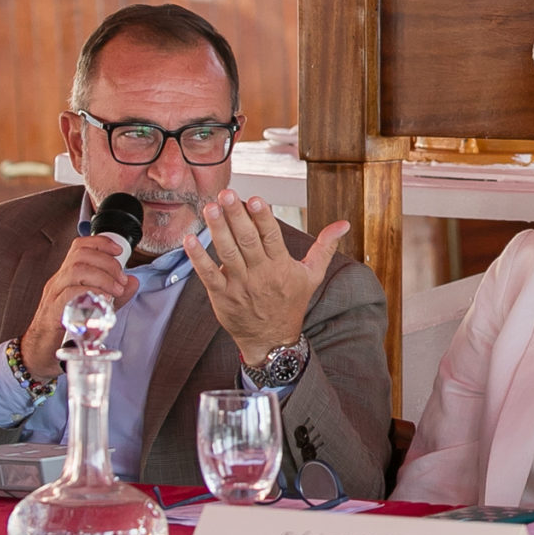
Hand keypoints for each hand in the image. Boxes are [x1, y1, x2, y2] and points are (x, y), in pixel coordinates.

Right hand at [19, 236, 140, 379]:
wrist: (40, 353)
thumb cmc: (65, 329)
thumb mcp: (94, 307)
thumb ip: (114, 295)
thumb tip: (133, 282)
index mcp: (67, 276)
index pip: (79, 247)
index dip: (100, 243)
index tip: (119, 251)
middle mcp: (58, 281)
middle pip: (80, 256)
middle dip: (107, 263)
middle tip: (121, 280)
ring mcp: (53, 296)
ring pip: (75, 271)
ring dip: (102, 277)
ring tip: (116, 291)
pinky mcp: (52, 313)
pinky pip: (68, 295)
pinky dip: (89, 293)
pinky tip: (102, 300)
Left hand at [186, 190, 342, 369]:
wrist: (272, 340)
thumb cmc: (291, 302)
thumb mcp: (312, 275)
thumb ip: (325, 247)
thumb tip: (343, 224)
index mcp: (281, 267)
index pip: (271, 237)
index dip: (262, 218)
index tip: (255, 198)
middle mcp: (260, 275)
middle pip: (247, 241)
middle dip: (236, 216)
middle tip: (227, 193)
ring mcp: (239, 286)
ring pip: (227, 254)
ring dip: (217, 230)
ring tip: (210, 208)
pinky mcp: (221, 296)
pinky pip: (207, 275)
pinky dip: (198, 258)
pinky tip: (190, 239)